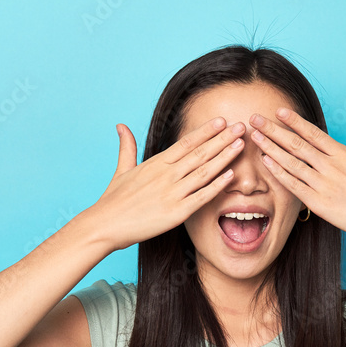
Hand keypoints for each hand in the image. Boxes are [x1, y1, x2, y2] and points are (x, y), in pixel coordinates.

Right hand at [89, 117, 246, 250]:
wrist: (104, 225)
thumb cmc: (113, 200)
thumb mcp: (122, 169)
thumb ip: (127, 147)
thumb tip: (121, 125)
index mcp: (156, 164)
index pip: (186, 143)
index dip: (205, 131)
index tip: (221, 121)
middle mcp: (166, 175)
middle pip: (200, 153)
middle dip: (222, 139)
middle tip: (241, 127)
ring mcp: (172, 193)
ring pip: (204, 171)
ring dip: (225, 157)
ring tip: (241, 145)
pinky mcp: (176, 212)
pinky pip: (202, 196)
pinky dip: (217, 185)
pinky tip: (231, 175)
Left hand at [249, 107, 345, 246]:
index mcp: (345, 154)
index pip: (314, 133)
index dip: (294, 121)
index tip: (278, 111)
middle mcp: (332, 166)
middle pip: (297, 144)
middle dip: (273, 130)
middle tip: (254, 119)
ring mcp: (324, 185)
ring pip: (292, 163)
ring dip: (271, 148)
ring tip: (254, 137)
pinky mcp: (320, 204)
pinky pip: (294, 186)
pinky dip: (279, 173)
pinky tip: (266, 163)